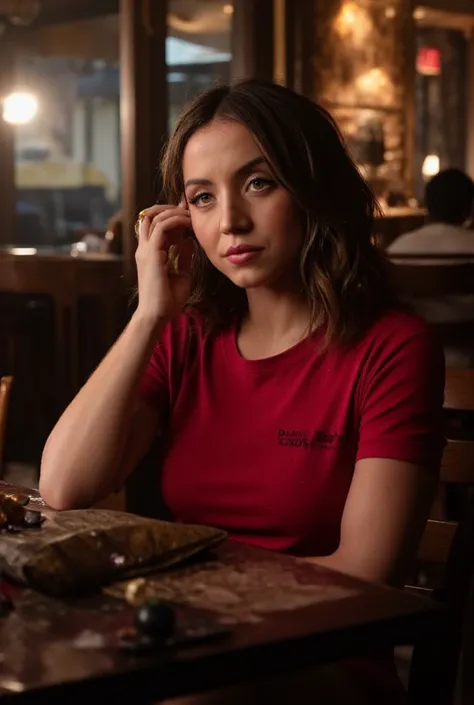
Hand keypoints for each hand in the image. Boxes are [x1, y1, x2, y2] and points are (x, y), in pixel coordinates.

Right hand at [134, 204, 194, 324]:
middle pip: (150, 216)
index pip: (155, 225)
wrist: (157, 315)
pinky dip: (175, 221)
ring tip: (189, 216)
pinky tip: (187, 224)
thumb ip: (184, 257)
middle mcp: (144, 249)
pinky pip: (162, 227)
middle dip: (169, 209)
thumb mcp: (182, 274)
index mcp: (150, 254)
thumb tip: (188, 241)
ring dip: (174, 212)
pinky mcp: (151, 253)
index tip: (188, 219)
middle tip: (187, 211)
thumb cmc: (168, 300)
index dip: (171, 217)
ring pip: (154, 217)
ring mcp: (145, 250)